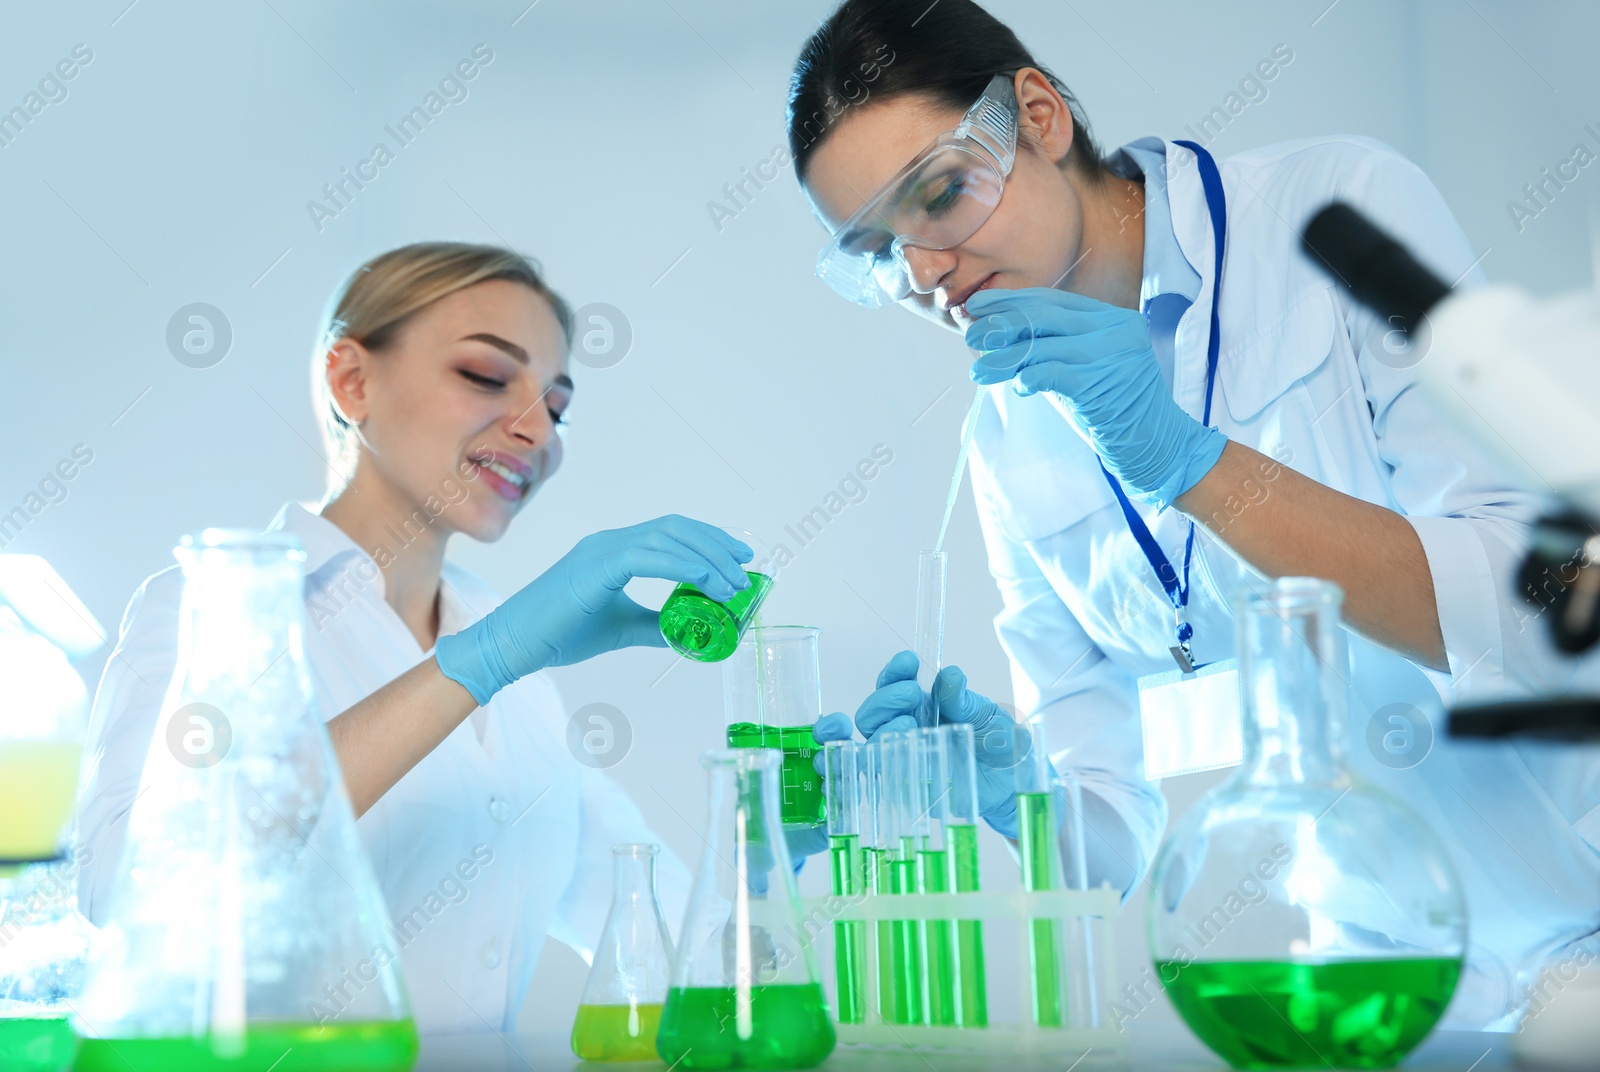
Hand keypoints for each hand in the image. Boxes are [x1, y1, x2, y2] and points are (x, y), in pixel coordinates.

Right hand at [436, 516, 751, 703]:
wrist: (512, 645)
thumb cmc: (558, 635)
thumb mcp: (620, 629)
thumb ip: (653, 625)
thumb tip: (687, 632)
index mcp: (614, 551)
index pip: (671, 533)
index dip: (708, 541)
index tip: (738, 559)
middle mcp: (610, 542)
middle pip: (676, 529)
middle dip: (716, 545)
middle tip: (745, 569)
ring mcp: (601, 550)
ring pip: (667, 539)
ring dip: (707, 558)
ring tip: (732, 584)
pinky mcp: (595, 567)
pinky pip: (649, 557)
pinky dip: (683, 567)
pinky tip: (705, 583)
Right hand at [836, 652, 1050, 839]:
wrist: (1013, 783)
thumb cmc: (998, 745)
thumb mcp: (988, 716)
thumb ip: (965, 699)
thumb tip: (950, 675)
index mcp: (921, 706)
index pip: (892, 684)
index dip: (894, 672)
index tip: (907, 662)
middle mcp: (906, 730)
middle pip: (871, 713)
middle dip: (885, 698)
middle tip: (911, 693)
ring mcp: (904, 758)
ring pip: (870, 742)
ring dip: (882, 727)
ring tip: (910, 721)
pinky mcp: (909, 786)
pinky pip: (883, 775)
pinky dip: (880, 760)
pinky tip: (897, 751)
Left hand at [965, 287, 1226, 508]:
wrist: (1158, 446)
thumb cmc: (1115, 410)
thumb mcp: (1086, 368)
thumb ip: (1053, 348)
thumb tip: (998, 336)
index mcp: (1112, 318)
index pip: (1052, 301)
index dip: (1012, 301)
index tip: (979, 305)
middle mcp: (1115, 329)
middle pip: (1044, 317)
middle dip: (1001, 324)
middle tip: (971, 334)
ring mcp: (1112, 354)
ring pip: (1042, 347)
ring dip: (1003, 359)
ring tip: (977, 370)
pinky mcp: (1102, 384)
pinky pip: (1052, 373)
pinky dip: (1029, 378)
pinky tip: (1017, 386)